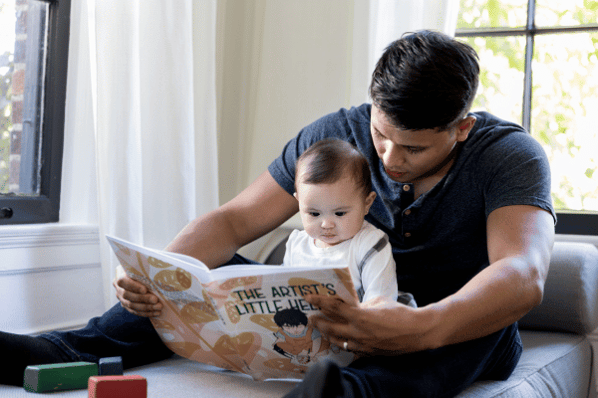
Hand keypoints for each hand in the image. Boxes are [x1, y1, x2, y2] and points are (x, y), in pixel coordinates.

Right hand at [113, 265, 162, 316]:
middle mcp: (118, 287)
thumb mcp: (145, 263)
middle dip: (142, 299)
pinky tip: (156, 313)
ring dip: (146, 307)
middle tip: (156, 300)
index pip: (122, 281)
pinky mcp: (126, 305)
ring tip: (158, 307)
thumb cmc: (146, 266)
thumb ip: (149, 264)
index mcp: (120, 274)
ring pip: (131, 305)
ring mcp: (121, 297)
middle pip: (127, 295)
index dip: (133, 286)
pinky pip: (135, 311)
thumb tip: (162, 264)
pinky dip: (146, 313)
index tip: (145, 289)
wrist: (142, 273)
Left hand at [306, 295, 436, 355]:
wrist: (417, 331)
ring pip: (338, 341)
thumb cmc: (400, 313)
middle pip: (330, 327)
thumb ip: (363, 304)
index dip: (318, 301)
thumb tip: (354, 305)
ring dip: (328, 334)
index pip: (333, 307)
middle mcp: (358, 332)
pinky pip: (351, 349)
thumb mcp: (378, 301)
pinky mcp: (369, 353)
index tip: (308, 297)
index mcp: (360, 316)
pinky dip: (343, 343)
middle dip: (317, 321)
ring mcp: (363, 345)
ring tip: (322, 329)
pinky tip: (340, 340)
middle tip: (310, 317)